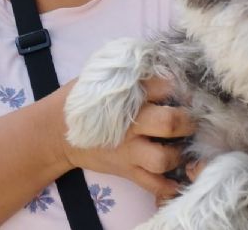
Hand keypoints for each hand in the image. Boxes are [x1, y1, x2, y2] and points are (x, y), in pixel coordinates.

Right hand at [59, 76, 196, 201]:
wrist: (56, 132)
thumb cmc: (82, 100)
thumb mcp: (99, 77)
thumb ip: (127, 72)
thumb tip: (157, 61)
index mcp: (124, 97)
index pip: (162, 86)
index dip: (179, 86)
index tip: (187, 88)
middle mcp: (129, 124)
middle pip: (169, 122)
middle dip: (187, 120)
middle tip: (191, 118)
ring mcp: (128, 151)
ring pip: (162, 158)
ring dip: (178, 154)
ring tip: (180, 146)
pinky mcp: (126, 171)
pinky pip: (153, 185)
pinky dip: (169, 187)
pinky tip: (179, 181)